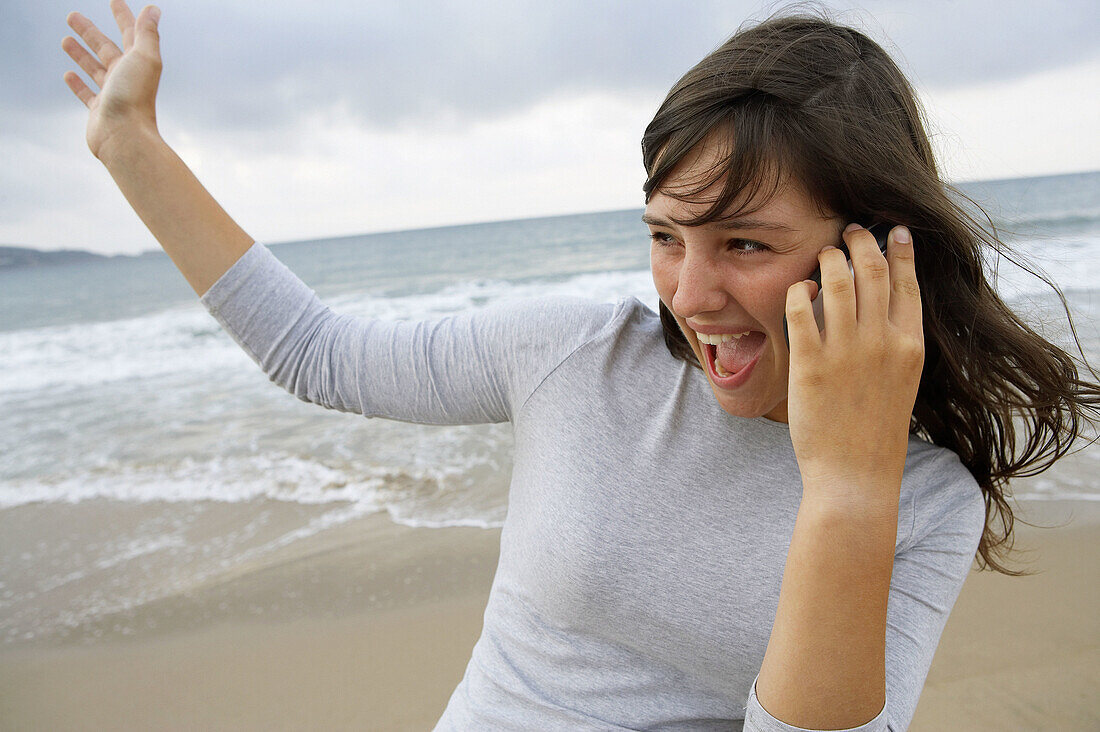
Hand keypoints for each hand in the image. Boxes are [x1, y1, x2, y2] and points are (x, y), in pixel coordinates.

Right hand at [62, 1, 161, 159]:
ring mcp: (112, 95)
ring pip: (94, 69)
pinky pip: (87, 94)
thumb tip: (153, 9)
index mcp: (139, 64)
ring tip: (65, 40)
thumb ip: (147, 33)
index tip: (114, 1)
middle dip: (90, 32)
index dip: (123, 16)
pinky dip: (78, 83)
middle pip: (106, 49)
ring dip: (81, 54)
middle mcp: (127, 78)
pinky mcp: (99, 112)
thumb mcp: (144, 58)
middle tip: (71, 15)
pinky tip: (68, 74)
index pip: (130, 34)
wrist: (125, 137)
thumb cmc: (134, 97)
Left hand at [783, 224, 923, 508]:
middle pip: (873, 272)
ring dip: (829, 259)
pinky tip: (800, 289)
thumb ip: (894, 346)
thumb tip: (878, 311)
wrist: (856, 476)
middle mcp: (882, 343)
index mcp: (909, 347)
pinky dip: (800, 291)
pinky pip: (802, 309)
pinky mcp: (810, 364)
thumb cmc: (874, 432)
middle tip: (850, 231)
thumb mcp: (899, 383)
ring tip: (823, 254)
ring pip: (838, 282)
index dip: (900, 251)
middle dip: (862, 242)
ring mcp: (846, 352)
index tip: (893, 230)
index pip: (908, 284)